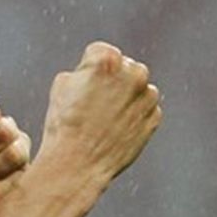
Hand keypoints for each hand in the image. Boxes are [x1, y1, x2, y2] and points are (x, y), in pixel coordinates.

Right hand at [38, 42, 161, 184]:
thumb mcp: (62, 84)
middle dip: (113, 79)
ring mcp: (146, 97)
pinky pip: (145, 109)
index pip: (100, 52)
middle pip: (124, 67)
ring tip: (105, 117)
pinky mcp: (153, 118)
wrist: (78, 164)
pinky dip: (134, 116)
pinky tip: (115, 129)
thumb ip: (84, 69)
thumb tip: (96, 71)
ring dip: (126, 96)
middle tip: (94, 102)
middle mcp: (133, 73)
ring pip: (137, 88)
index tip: (80, 89)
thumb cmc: (65, 123)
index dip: (86, 70)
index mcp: (108, 59)